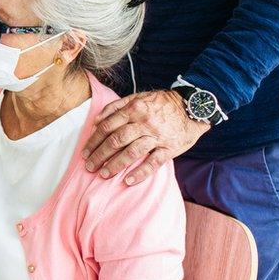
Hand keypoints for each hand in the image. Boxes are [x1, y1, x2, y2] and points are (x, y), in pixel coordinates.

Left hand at [82, 90, 209, 185]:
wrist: (193, 107)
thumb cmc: (161, 103)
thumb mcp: (138, 98)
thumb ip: (116, 107)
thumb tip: (97, 120)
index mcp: (134, 109)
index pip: (107, 126)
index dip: (93, 140)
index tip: (85, 152)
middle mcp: (144, 122)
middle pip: (116, 140)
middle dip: (100, 155)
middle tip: (90, 166)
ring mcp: (157, 136)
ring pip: (132, 152)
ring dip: (115, 165)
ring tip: (104, 174)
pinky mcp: (170, 148)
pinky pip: (153, 162)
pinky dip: (140, 172)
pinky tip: (128, 180)